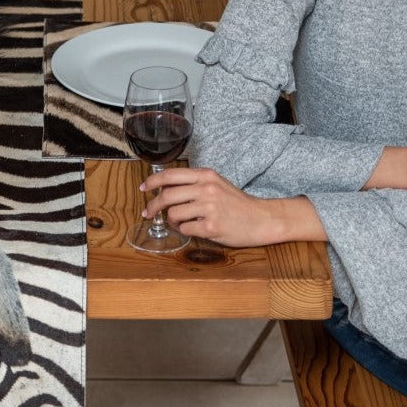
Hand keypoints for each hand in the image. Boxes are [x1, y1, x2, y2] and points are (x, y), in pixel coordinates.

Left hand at [141, 167, 325, 246]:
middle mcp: (206, 189)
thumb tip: (163, 187)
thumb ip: (193, 183)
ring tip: (181, 222)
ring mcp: (209, 208)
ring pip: (173, 215)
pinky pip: (184, 229)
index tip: (144, 189)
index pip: (170, 175)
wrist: (262, 219)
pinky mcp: (211, 226)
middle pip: (166, 196)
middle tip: (148, 213)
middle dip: (152, 206)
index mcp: (206, 175)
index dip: (152, 182)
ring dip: (172, 221)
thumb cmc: (236, 203)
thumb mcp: (216, 184)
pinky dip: (184, 231)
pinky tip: (194, 229)